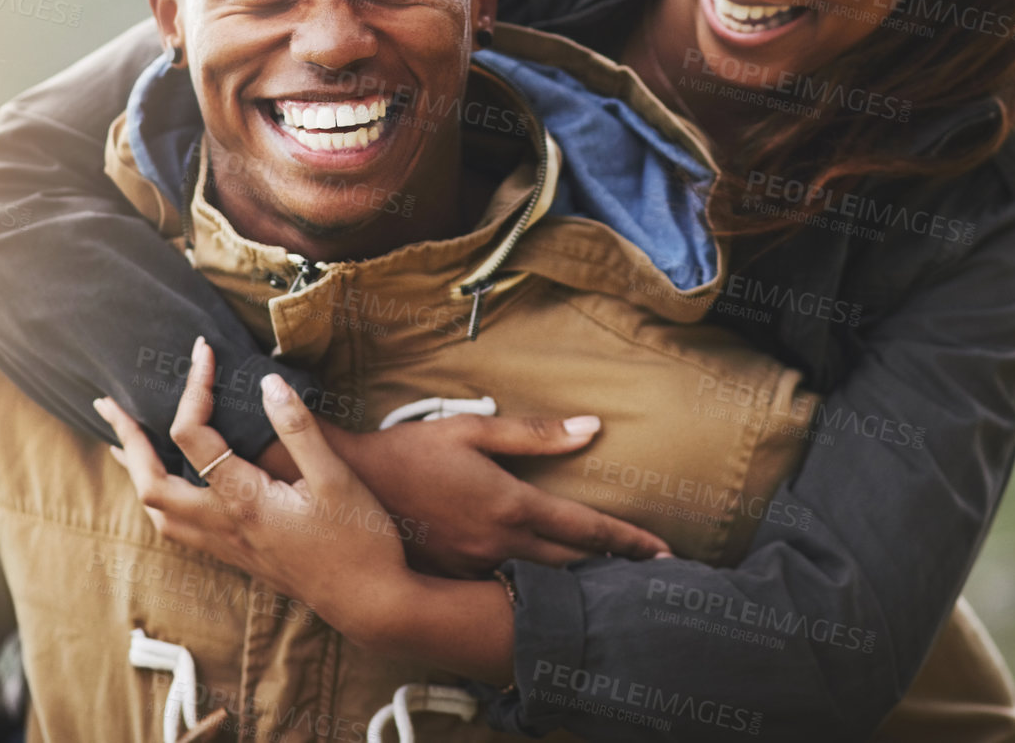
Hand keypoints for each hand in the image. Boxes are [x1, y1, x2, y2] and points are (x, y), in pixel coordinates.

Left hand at [94, 337, 408, 637]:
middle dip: (126, 441)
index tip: (203, 350)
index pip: (193, 435)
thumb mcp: (336, 478)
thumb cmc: (360, 540)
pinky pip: (178, 527)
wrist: (371, 602)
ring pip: (159, 513)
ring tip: (123, 444)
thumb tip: (266, 384)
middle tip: (109, 406)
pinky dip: (159, 498)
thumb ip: (298, 429)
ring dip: (136, 474)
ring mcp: (227, 545)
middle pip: (151, 483)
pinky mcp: (237, 556)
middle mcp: (224, 525)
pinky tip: (171, 486)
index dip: (193, 386)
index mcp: (244, 500)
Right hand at [262, 412, 669, 577]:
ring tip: (611, 577)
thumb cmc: (411, 450)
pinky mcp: (456, 576)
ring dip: (577, 578)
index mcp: (511, 504)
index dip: (630, 541)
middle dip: (613, 566)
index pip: (587, 529)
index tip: (664, 552)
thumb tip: (592, 428)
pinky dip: (534, 584)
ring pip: (542, 579)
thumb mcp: (472, 430)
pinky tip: (546, 583)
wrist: (350, 485)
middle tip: (649, 570)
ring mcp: (477, 566)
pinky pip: (506, 585)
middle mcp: (500, 543)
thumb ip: (535, 434)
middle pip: (574, 562)